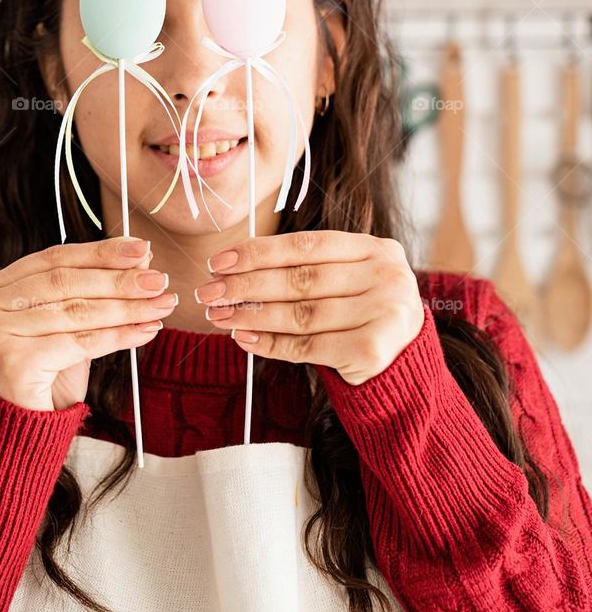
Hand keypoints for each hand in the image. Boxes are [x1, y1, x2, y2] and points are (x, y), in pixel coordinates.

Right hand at [0, 237, 177, 411]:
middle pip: (64, 282)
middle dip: (118, 279)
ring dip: (127, 307)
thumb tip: (140, 258)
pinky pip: (77, 343)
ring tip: (160, 304)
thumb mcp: (65, 328)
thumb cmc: (41, 380)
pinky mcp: (12, 363)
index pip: (52, 259)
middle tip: (158, 279)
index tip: (140, 249)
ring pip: (75, 311)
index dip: (99, 252)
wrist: (17, 440)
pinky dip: (117, 335)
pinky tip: (144, 331)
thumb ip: (91, 293)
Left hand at [193, 230, 424, 385]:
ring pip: (301, 314)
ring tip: (218, 316)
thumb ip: (303, 269)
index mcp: (376, 248)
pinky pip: (308, 346)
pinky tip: (244, 338)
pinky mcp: (373, 350)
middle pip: (300, 279)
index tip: (219, 261)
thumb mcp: (345, 280)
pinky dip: (271, 343)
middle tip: (208, 291)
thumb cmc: (362, 314)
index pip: (306, 245)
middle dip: (246, 285)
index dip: (259, 252)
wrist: (404, 365)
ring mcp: (383, 313)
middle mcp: (385, 276)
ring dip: (252, 315)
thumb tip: (231, 270)